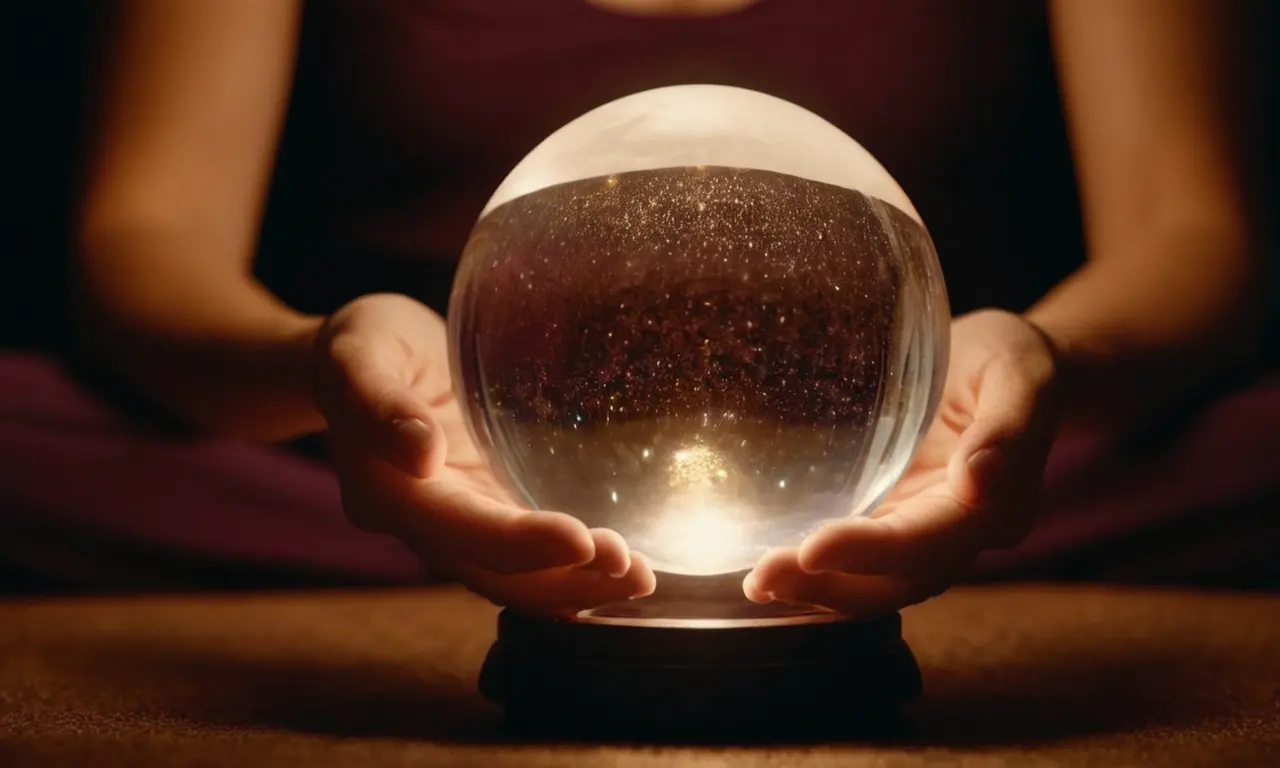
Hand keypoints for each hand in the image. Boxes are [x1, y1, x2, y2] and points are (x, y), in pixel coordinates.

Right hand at [313, 293, 654, 616]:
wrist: (363, 359)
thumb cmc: (364, 345)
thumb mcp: (359, 354)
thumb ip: (376, 403)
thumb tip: (420, 453)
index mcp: (387, 492)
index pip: (457, 531)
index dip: (518, 544)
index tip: (582, 540)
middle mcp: (422, 524)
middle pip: (494, 573)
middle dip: (565, 580)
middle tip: (635, 570)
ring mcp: (457, 524)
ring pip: (516, 577)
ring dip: (579, 587)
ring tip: (642, 578)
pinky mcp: (486, 511)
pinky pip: (529, 557)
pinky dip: (574, 571)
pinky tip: (622, 570)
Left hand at [744, 310, 1059, 617]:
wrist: (1007, 364)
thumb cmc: (1013, 359)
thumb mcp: (1021, 374)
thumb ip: (1008, 429)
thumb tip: (978, 484)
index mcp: (995, 508)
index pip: (928, 543)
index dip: (870, 553)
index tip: (812, 550)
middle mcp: (958, 536)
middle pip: (895, 583)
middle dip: (828, 588)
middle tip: (760, 579)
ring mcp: (921, 532)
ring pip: (871, 585)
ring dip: (813, 591)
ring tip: (755, 583)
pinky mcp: (893, 518)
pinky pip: (855, 562)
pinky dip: (814, 572)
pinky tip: (767, 566)